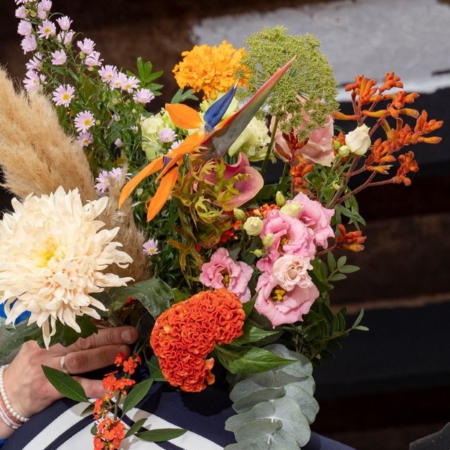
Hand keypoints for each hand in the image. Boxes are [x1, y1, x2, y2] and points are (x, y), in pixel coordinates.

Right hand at [2, 326, 137, 419]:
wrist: (5, 397)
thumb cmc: (32, 369)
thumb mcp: (45, 348)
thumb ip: (68, 341)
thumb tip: (101, 332)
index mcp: (51, 336)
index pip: (81, 327)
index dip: (104, 326)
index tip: (123, 326)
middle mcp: (50, 349)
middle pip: (84, 339)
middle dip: (110, 336)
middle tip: (130, 335)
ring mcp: (48, 368)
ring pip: (80, 359)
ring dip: (105, 356)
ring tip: (124, 355)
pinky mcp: (47, 388)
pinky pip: (73, 386)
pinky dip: (92, 386)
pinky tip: (108, 386)